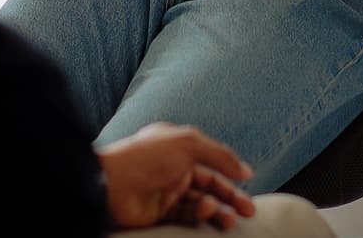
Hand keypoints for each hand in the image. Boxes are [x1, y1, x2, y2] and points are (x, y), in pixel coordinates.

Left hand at [98, 123, 255, 231]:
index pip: (211, 159)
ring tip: (229, 219)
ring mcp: (166, 190)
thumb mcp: (189, 144)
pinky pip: (186, 215)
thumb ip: (220, 156)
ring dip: (217, 209)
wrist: (113, 185)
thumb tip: (246, 170)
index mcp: (178, 145)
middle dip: (230, 197)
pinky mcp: (159, 212)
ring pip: (200, 202)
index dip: (230, 170)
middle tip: (249, 211)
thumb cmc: (148, 157)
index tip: (249, 182)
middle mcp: (173, 167)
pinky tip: (206, 212)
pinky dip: (200, 215)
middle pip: (209, 184)